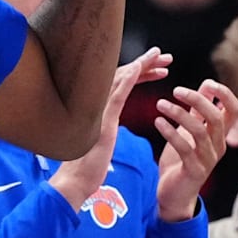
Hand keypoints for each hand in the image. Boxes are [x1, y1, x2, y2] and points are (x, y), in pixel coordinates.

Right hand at [50, 47, 170, 208]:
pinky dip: (127, 80)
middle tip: (164, 55)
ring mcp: (95, 110)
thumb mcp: (96, 141)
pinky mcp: (100, 121)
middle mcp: (95, 103)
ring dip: (141, 66)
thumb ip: (101, 128)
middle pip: (122, 76)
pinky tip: (138, 69)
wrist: (73, 181)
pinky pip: (115, 95)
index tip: (158, 66)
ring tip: (160, 56)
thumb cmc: (85, 165)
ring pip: (120, 80)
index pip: (121, 83)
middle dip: (144, 64)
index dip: (140, 72)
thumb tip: (105, 127)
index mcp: (99, 108)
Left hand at [155, 79, 237, 220]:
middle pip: (216, 117)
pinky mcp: (194, 170)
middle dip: (198, 100)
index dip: (225, 94)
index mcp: (219, 135)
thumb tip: (207, 85)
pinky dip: (170, 132)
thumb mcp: (190, 131)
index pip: (235, 111)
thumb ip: (199, 111)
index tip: (208, 83)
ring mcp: (208, 159)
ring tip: (159, 104)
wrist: (175, 193)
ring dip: (178, 114)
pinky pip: (184, 148)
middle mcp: (218, 146)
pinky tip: (157, 121)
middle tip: (176, 90)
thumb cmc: (182, 159)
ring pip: (199, 131)